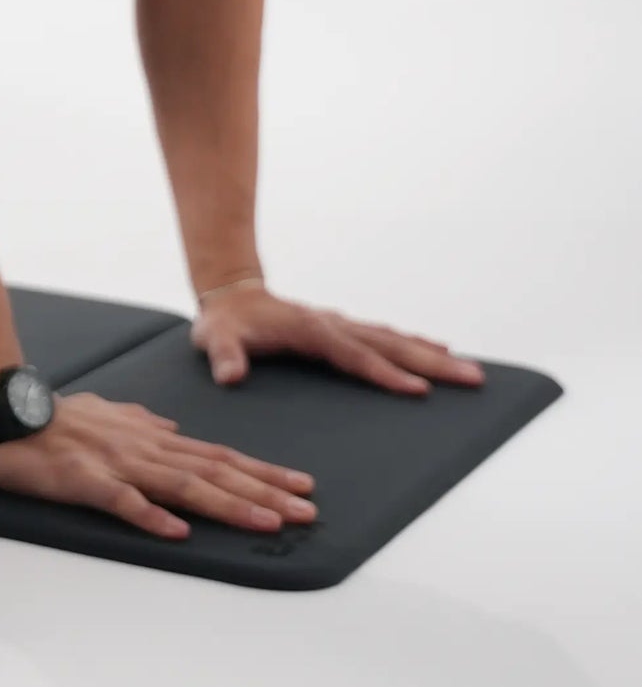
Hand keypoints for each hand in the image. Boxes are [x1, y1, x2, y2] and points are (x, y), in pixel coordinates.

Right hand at [0, 390, 317, 540]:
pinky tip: (177, 532)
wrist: (6, 412)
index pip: (220, 456)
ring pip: (184, 485)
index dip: (263, 472)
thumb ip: (143, 421)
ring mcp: (118, 463)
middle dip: (265, 492)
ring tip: (268, 523)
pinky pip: (122, 501)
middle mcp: (146, 448)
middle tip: (307, 512)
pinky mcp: (85, 480)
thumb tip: (174, 428)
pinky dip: (150, 515)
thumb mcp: (109, 413)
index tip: (301, 487)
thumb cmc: (56, 417)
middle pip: (216, 472)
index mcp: (153, 437)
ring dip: (229, 505)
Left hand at [191, 284, 485, 393]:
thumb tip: (230, 376)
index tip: (418, 390)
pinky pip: (386, 338)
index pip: (355, 355)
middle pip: (390, 344)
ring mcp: (341, 325)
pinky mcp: (343, 330)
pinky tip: (438, 352)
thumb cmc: (224, 324)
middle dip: (432, 363)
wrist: (230, 295)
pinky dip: (414, 344)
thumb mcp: (214, 339)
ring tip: (469, 369)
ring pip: (394, 339)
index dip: (385, 373)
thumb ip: (222, 357)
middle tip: (472, 378)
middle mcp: (334, 325)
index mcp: (311, 330)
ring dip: (431, 354)